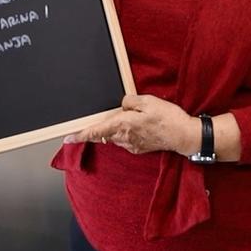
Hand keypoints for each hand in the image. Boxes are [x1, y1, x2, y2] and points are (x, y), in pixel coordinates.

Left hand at [64, 95, 199, 155]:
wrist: (184, 136)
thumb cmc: (168, 118)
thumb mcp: (148, 101)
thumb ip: (129, 101)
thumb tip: (122, 106)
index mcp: (123, 125)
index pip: (96, 131)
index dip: (80, 135)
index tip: (67, 138)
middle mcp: (124, 138)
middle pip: (105, 132)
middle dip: (106, 124)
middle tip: (122, 114)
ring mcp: (131, 145)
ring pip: (115, 136)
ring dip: (118, 128)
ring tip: (137, 118)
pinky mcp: (139, 149)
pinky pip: (126, 140)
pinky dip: (128, 133)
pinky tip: (142, 126)